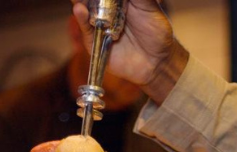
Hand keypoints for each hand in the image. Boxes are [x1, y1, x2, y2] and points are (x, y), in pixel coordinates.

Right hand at [70, 0, 188, 101]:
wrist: (156, 61)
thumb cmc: (156, 33)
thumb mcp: (149, 6)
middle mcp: (106, 9)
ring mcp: (99, 24)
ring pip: (84, 8)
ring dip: (80, 1)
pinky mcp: (93, 41)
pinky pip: (84, 28)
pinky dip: (80, 17)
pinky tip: (80, 9)